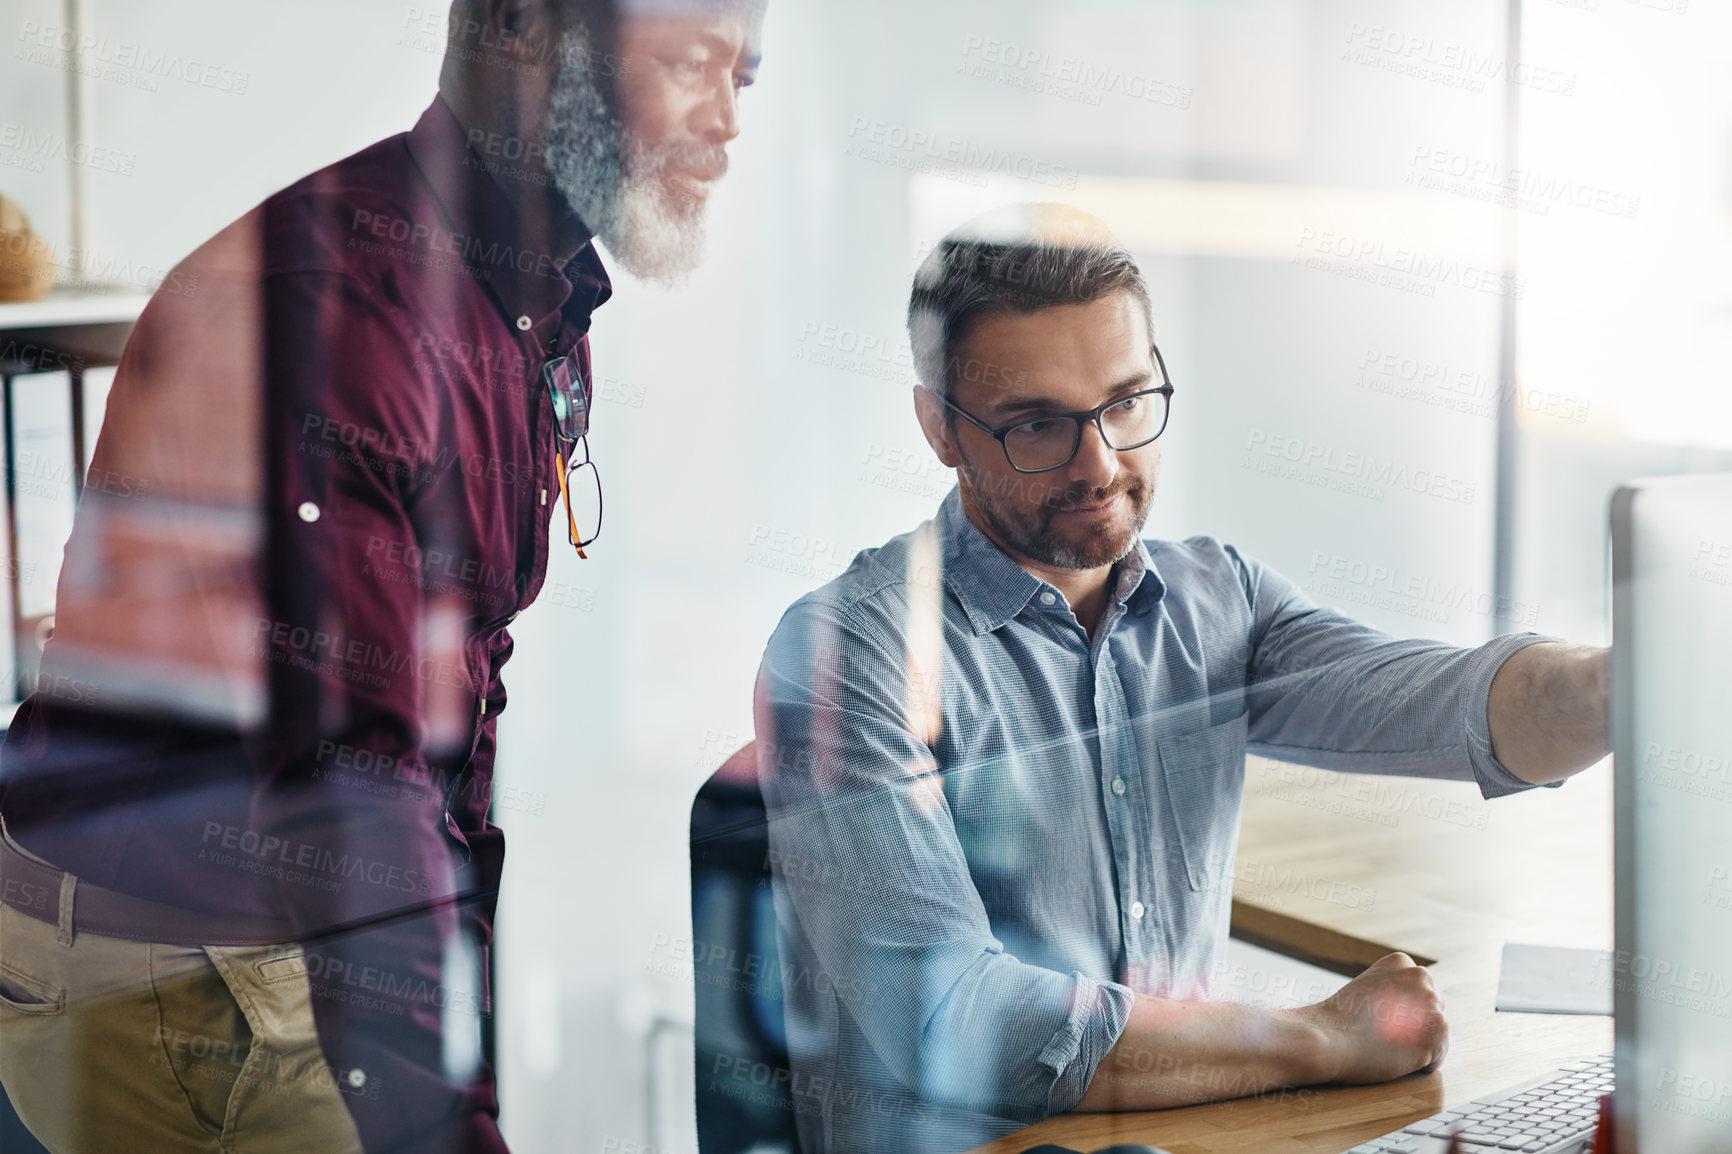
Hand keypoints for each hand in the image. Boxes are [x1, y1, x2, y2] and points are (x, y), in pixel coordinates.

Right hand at [1295, 952, 1447, 1083]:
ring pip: (1436, 1033)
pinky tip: (1396, 1058)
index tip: (1380, 1018)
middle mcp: (1421, 977)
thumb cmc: (1340, 1020)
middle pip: (1432, 1009)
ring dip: (1418, 1044)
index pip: (1418, 991)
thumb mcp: (1367, 988)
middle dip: (1416, 1024)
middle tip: (1383, 1034)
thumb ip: (1393, 991)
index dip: (1401, 1010)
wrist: (1328, 1037)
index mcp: (1401, 962)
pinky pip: (1437, 1056)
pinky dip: (1421, 1064)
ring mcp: (1431, 1004)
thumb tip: (1412, 1012)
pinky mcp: (1436, 1033)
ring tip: (1387, 1046)